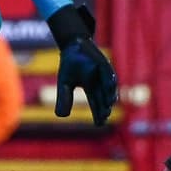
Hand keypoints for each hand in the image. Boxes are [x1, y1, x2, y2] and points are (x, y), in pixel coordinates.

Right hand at [47, 5, 118, 126]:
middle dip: (104, 107)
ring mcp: (103, 73)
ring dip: (110, 94)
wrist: (72, 45)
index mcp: (91, 88)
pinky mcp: (104, 62)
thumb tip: (61, 116)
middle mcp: (99, 82)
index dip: (98, 114)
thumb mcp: (64, 84)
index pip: (96, 104)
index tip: (99, 124)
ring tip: (109, 104)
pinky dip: (109, 79)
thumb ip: (64, 99)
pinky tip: (109, 86)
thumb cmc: (70, 65)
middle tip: (105, 116)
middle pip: (104, 98)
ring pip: (109, 86)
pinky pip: (108, 71)